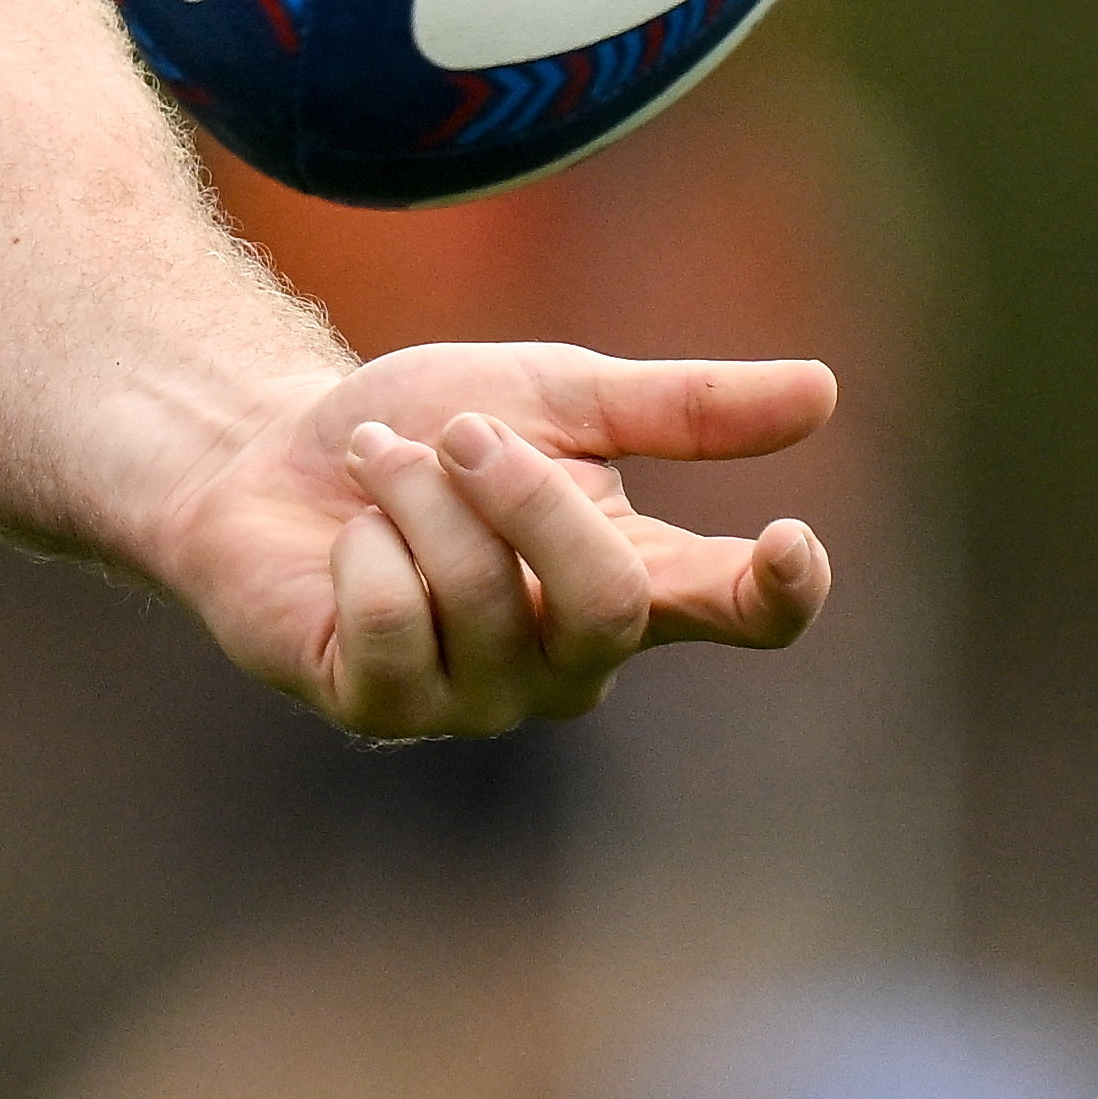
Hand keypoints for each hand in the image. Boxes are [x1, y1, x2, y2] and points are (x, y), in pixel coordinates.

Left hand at [150, 340, 837, 741]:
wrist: (272, 449)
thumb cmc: (425, 429)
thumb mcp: (550, 394)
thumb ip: (679, 407)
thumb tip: (824, 390)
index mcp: (633, 581)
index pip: (736, 611)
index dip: (777, 594)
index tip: (794, 542)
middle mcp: (569, 660)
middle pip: (604, 598)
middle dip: (524, 493)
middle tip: (459, 431)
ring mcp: (479, 698)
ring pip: (480, 596)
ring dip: (416, 497)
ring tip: (381, 464)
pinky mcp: (382, 708)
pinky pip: (389, 620)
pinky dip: (359, 546)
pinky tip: (343, 538)